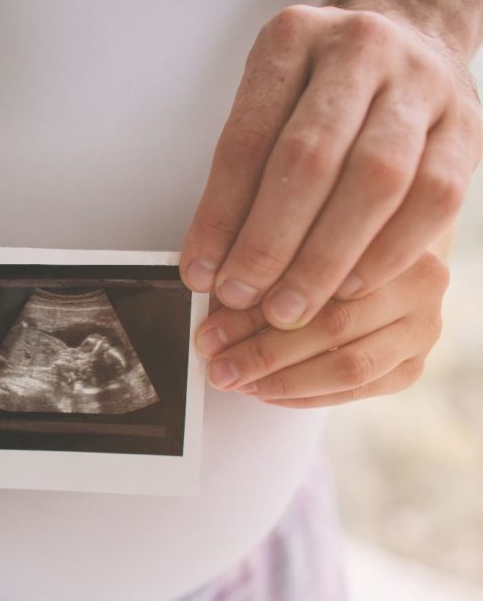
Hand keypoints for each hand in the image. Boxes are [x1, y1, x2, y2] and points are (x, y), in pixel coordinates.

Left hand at [181, 5, 479, 328]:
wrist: (408, 41)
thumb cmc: (320, 88)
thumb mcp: (268, 104)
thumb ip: (242, 174)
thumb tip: (210, 265)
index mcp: (293, 40)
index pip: (246, 141)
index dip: (219, 216)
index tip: (199, 272)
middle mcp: (361, 49)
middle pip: (309, 159)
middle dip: (269, 243)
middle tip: (241, 296)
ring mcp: (421, 84)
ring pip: (375, 181)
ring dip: (326, 259)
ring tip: (288, 308)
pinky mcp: (466, 124)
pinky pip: (433, 199)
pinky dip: (388, 252)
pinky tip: (351, 288)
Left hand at [195, 252, 446, 407]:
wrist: (380, 262)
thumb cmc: (326, 247)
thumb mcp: (296, 237)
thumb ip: (266, 264)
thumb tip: (210, 299)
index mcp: (389, 235)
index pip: (314, 279)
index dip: (253, 309)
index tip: (208, 330)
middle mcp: (419, 282)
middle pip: (331, 325)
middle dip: (260, 350)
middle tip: (215, 362)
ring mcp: (421, 328)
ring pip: (346, 366)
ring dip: (280, 379)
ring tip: (235, 380)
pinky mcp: (412, 366)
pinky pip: (353, 391)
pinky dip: (303, 394)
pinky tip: (264, 391)